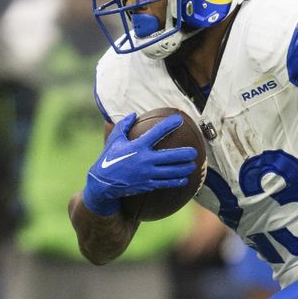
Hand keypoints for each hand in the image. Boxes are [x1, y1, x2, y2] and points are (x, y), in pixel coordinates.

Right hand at [82, 113, 198, 215]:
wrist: (102, 184)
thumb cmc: (109, 158)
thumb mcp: (114, 140)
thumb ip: (124, 126)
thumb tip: (133, 114)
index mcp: (137, 146)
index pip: (156, 133)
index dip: (169, 125)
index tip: (179, 119)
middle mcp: (144, 160)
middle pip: (169, 156)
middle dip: (184, 154)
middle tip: (194, 151)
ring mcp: (147, 174)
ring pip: (170, 172)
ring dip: (184, 169)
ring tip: (194, 165)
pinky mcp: (147, 184)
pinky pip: (165, 183)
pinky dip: (176, 181)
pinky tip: (185, 179)